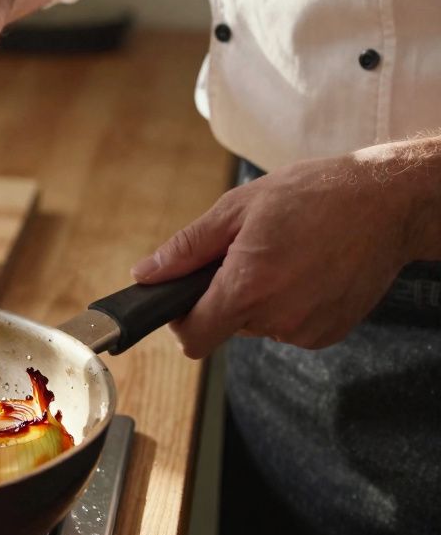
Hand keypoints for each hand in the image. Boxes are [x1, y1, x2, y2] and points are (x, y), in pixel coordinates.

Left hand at [131, 148, 438, 357]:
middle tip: (249, 253)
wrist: (389, 203)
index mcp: (249, 287)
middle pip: (225, 327)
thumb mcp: (238, 208)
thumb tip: (145, 273)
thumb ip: (187, 248)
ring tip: (285, 255)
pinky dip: (288, 303)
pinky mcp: (329, 333)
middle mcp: (279, 318)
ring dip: (258, 297)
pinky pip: (288, 326)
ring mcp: (307, 330)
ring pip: (257, 325)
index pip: (194, 338)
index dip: (181, 320)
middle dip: (225, 295)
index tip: (184, 297)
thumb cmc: (316, 196)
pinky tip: (306, 270)